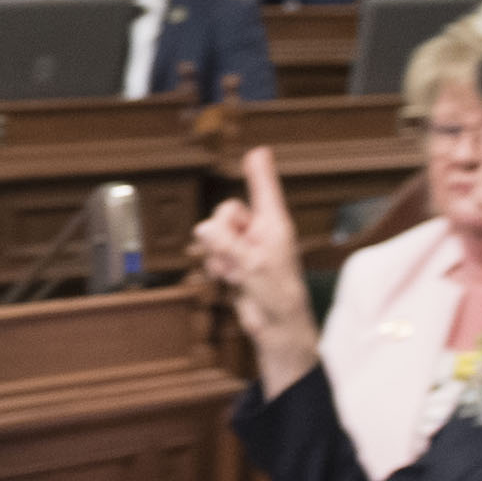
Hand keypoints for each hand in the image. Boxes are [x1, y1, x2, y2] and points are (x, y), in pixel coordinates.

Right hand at [193, 148, 317, 384]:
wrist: (275, 329)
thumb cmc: (278, 296)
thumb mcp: (252, 266)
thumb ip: (226, 244)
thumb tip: (202, 227)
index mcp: (274, 226)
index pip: (265, 191)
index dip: (259, 171)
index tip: (257, 151)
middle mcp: (260, 232)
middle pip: (226, 213)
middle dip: (222, 233)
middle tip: (231, 257)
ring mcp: (246, 248)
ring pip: (215, 234)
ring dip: (218, 254)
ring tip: (234, 274)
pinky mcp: (235, 263)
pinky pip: (213, 253)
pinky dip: (216, 266)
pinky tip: (229, 280)